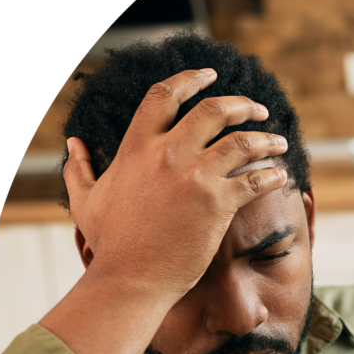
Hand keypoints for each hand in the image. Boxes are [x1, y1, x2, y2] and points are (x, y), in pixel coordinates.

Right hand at [64, 67, 288, 303]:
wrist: (131, 278)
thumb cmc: (111, 245)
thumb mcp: (86, 200)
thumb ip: (79, 169)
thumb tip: (73, 145)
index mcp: (136, 147)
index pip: (164, 95)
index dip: (190, 79)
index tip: (210, 75)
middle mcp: (167, 153)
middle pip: (213, 110)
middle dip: (242, 104)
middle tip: (259, 110)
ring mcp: (194, 176)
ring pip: (242, 142)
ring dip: (266, 139)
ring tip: (279, 142)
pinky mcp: (217, 203)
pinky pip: (255, 179)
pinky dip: (272, 174)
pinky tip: (280, 176)